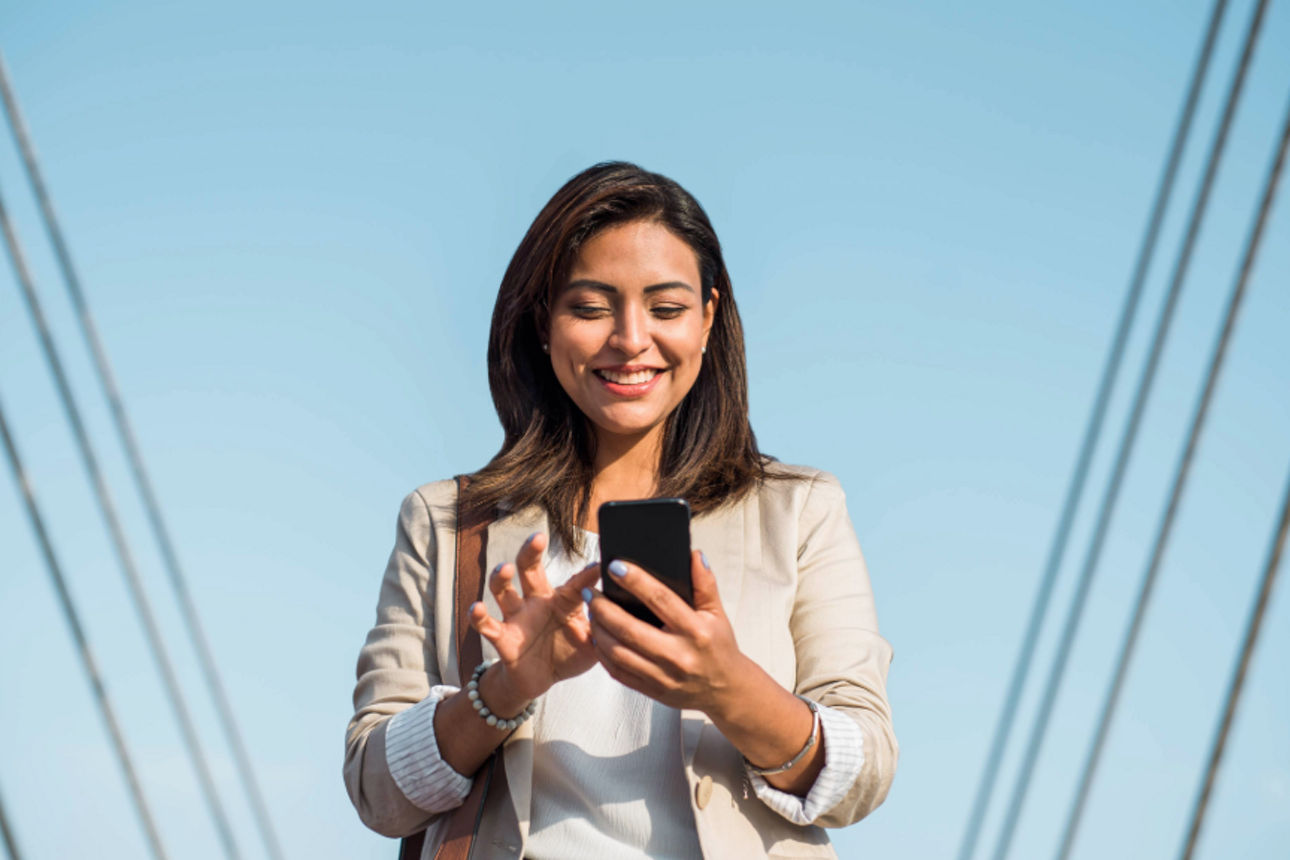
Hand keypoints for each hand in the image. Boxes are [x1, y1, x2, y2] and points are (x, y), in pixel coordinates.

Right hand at [470, 532, 599, 706]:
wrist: (539, 679)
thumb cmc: (568, 653)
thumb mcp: (593, 644)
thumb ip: (607, 631)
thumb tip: (630, 618)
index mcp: (563, 600)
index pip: (577, 583)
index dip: (589, 573)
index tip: (602, 563)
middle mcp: (537, 601)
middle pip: (530, 570)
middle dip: (531, 552)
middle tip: (538, 537)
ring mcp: (517, 617)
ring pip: (504, 591)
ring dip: (501, 578)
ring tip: (504, 569)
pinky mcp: (502, 638)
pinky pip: (487, 625)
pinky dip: (479, 617)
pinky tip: (475, 608)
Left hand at [585, 550, 750, 716]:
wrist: (725, 689)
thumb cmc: (719, 648)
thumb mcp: (717, 613)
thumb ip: (705, 583)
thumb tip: (694, 555)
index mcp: (695, 631)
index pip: (660, 600)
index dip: (635, 581)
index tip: (616, 566)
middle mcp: (678, 655)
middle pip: (630, 629)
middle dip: (603, 608)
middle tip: (591, 592)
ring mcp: (663, 676)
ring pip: (618, 652)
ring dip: (599, 630)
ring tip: (592, 613)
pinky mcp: (653, 690)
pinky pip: (619, 672)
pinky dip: (603, 654)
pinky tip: (599, 638)